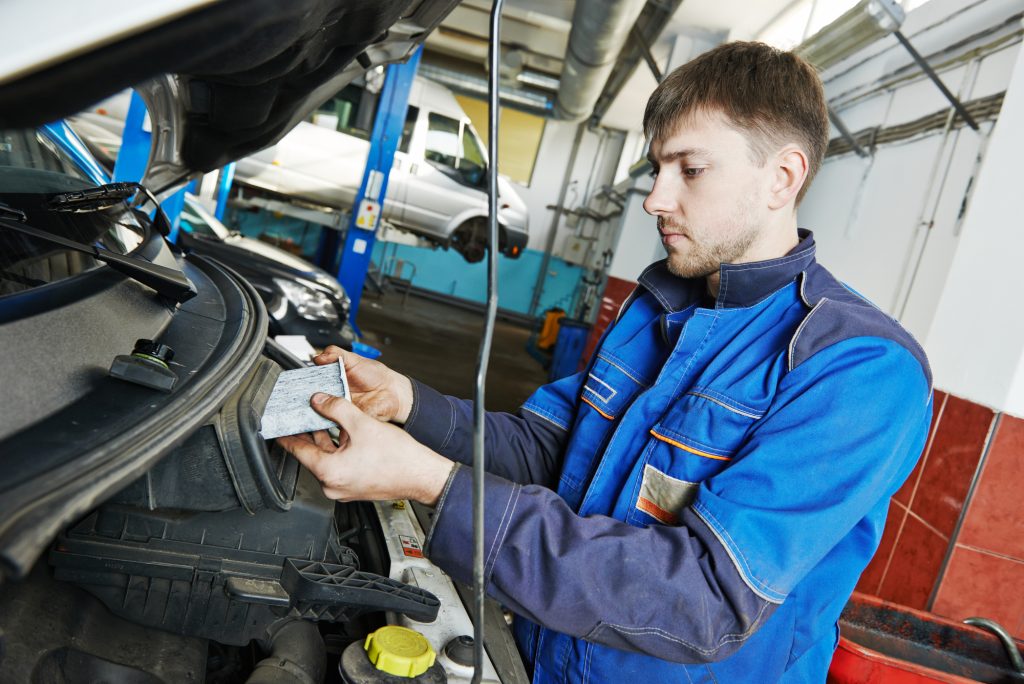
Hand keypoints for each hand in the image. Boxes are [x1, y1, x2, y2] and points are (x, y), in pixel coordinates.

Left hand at [278, 392, 453, 504]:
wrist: (422, 475)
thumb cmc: (398, 458)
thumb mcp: (362, 424)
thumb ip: (336, 408)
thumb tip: (319, 400)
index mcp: (328, 472)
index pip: (297, 450)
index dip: (286, 433)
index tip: (278, 423)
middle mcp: (332, 485)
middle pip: (311, 453)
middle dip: (309, 431)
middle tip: (303, 413)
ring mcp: (343, 488)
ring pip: (326, 458)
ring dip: (326, 438)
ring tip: (326, 418)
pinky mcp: (354, 486)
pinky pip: (339, 464)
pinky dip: (338, 448)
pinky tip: (345, 433)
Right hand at [314, 345, 413, 423]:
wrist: (392, 393)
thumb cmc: (376, 375)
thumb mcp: (354, 359)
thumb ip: (336, 354)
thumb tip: (318, 356)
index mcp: (331, 380)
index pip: (311, 381)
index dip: (304, 382)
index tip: (298, 381)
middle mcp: (332, 395)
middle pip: (311, 398)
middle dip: (306, 397)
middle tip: (307, 393)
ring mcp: (338, 408)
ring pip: (319, 411)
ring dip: (316, 409)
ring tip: (318, 402)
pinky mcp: (345, 420)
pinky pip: (332, 422)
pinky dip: (328, 419)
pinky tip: (328, 413)